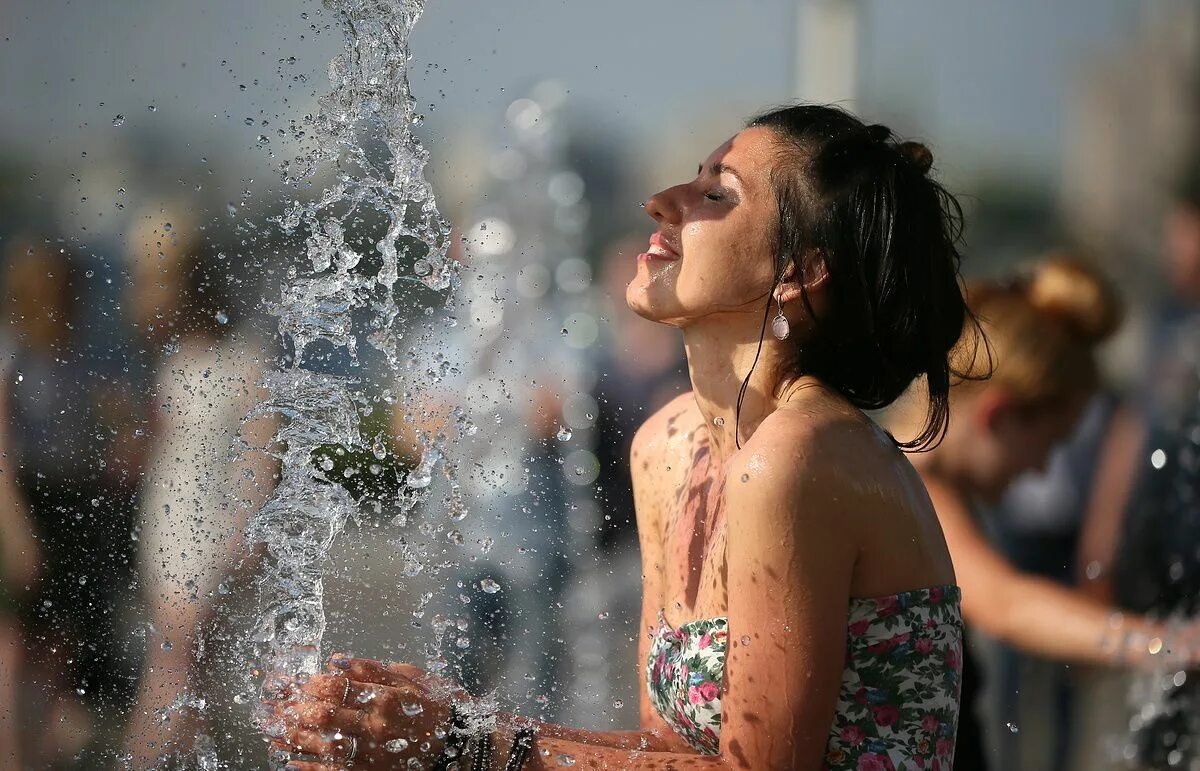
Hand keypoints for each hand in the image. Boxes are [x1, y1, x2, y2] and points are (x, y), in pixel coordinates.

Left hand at [263, 656, 456, 770]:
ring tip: (270, 729)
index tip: (294, 681)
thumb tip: (338, 662)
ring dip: (293, 737)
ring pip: (323, 746)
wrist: (458, 747)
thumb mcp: (410, 679)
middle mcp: (375, 727)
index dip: (309, 684)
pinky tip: (289, 760)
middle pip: (324, 717)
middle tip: (271, 704)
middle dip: (293, 709)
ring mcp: (371, 755)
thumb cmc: (434, 708)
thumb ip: (373, 670)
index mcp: (385, 698)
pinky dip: (308, 766)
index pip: (336, 688)